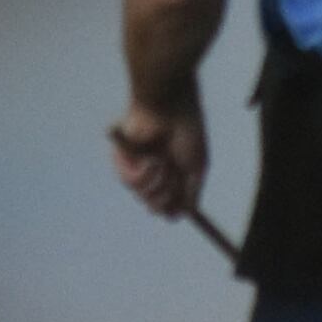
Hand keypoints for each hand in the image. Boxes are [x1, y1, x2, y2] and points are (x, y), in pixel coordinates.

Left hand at [108, 99, 208, 221]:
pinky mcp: (122, 158)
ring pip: (144, 197)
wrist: (169, 105)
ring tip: (164, 163)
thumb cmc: (186, 131)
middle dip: (168, 196)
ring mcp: (138, 165)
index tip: (179, 211)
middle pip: (155, 206)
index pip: (169, 203)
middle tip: (174, 179)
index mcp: (172, 169)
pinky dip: (144, 175)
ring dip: (159, 184)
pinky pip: (131, 183)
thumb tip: (184, 215)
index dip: (173, 209)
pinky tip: (152, 160)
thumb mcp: (198, 166)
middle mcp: (154, 169)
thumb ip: (192, 193)